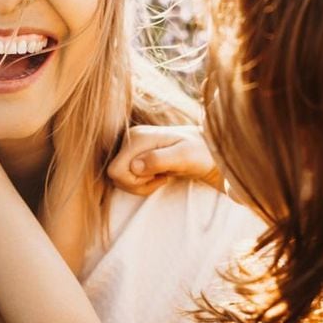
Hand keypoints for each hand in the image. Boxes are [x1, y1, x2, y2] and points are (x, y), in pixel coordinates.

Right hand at [107, 125, 222, 194]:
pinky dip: (141, 182)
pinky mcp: (135, 154)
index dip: (133, 181)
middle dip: (137, 184)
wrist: (207, 149)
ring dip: (140, 185)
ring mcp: (131, 146)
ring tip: (161, 177)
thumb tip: (134, 167)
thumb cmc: (200, 152)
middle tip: (160, 178)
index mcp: (137, 138)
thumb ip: (159, 160)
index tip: (156, 176)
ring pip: (119, 178)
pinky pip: (127, 176)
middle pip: (115, 175)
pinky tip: (158, 175)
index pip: (115, 170)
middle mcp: (130, 139)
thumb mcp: (183, 157)